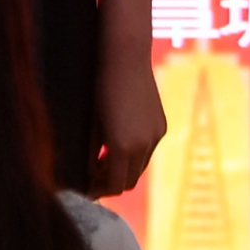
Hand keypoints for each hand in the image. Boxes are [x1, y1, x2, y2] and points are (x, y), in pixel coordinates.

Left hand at [87, 55, 167, 197]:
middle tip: (93, 179)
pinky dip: (134, 155)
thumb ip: (92, 153)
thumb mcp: (91, 124)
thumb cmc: (100, 88)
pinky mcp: (161, 125)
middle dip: (111, 183)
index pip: (115, 185)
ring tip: (103, 161)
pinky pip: (148, 150)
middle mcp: (144, 145)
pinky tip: (118, 143)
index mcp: (123, 147)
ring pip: (140, 167)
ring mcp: (156, 135)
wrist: (125, 58)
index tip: (87, 190)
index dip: (100, 191)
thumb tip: (90, 173)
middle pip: (129, 181)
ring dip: (123, 169)